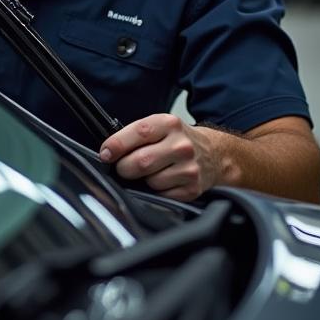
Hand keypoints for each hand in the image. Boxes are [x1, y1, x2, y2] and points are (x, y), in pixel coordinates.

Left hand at [98, 114, 223, 200]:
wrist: (214, 154)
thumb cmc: (177, 140)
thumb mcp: (159, 126)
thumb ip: (134, 135)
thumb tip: (107, 152)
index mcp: (169, 124)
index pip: (139, 133)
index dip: (117, 145)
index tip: (105, 153)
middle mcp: (181, 145)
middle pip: (141, 162)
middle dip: (124, 167)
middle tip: (124, 167)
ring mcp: (189, 168)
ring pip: (150, 181)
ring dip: (143, 180)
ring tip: (151, 171)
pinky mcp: (192, 189)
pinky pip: (161, 195)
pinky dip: (156, 191)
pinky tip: (164, 180)